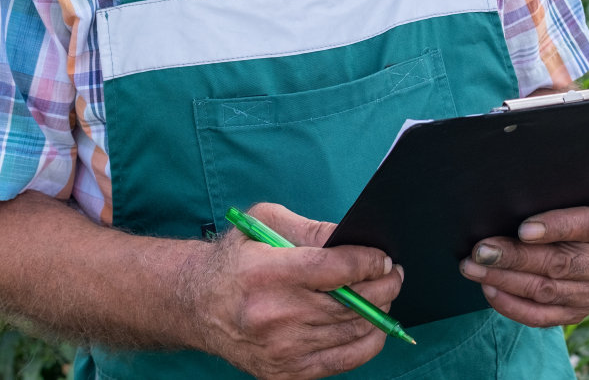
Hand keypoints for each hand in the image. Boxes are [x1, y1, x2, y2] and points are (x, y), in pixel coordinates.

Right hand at [189, 202, 404, 379]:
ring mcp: (280, 349)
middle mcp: (274, 315)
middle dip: (383, 286)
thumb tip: (354, 239)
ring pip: (352, 332)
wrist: (195, 305)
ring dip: (379, 312)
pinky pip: (342, 361)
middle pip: (350, 304)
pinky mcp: (284, 373)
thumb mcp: (265, 223)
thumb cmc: (235, 259)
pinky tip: (373, 325)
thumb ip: (311, 229)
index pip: (335, 270)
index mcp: (267, 273)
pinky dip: (366, 343)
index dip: (369, 262)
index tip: (384, 258)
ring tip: (385, 294)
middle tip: (394, 274)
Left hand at [458, 202, 588, 326]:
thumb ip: (559, 200)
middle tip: (480, 250)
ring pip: (545, 290)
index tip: (523, 229)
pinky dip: (512, 305)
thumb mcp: (580, 197)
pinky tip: (489, 289)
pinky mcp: (578, 313)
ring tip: (473, 268)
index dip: (554, 227)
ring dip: (504, 280)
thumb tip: (513, 198)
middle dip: (514, 257)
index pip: (587, 225)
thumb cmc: (579, 210)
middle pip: (558, 263)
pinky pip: (541, 317)